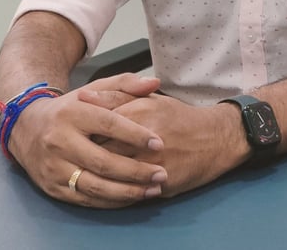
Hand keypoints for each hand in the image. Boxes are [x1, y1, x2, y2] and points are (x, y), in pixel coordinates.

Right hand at [7, 73, 167, 207]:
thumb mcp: (95, 88)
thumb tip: (155, 83)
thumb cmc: (71, 107)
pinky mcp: (52, 187)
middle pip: (102, 161)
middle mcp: (60, 141)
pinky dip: (111, 201)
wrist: (27, 128)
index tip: (159, 143)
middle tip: (161, 174)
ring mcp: (54, 167)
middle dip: (136, 171)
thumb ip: (126, 83)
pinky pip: (85, 199)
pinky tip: (132, 197)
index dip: (135, 135)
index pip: (108, 125)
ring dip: (127, 191)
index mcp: (73, 113)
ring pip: (94, 185)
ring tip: (153, 190)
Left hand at [80, 91, 251, 197]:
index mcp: (140, 110)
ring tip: (86, 173)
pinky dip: (114, 192)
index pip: (99, 120)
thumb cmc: (179, 117)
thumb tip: (83, 96)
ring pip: (112, 172)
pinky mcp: (159, 182)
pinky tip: (105, 189)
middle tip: (73, 155)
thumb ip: (117, 94)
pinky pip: (128, 191)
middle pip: (101, 147)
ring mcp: (152, 161)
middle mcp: (144, 135)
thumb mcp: (150, 99)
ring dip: (96, 175)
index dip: (81, 129)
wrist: (215, 139)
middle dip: (84, 152)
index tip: (71, 132)